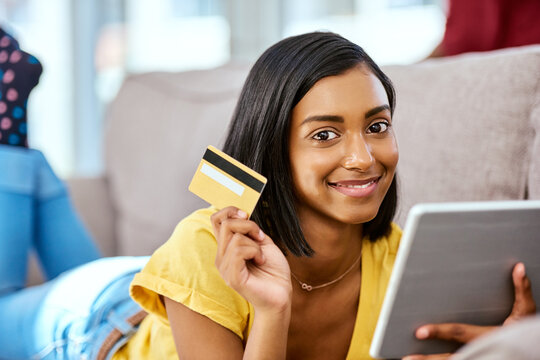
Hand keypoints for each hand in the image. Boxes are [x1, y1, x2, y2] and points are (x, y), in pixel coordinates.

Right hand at [211, 207, 291, 312]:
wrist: (282, 294)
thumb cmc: (273, 271)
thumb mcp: (262, 243)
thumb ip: (250, 230)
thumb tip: (242, 215)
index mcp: (227, 247)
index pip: (216, 219)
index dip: (229, 210)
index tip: (246, 215)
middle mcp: (221, 257)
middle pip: (225, 224)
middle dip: (248, 225)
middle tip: (260, 237)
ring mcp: (225, 268)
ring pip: (234, 238)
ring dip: (254, 243)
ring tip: (261, 256)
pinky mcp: (232, 277)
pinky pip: (239, 252)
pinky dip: (255, 252)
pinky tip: (261, 261)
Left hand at [403, 262, 536, 359]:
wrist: (532, 354)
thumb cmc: (527, 334)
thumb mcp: (526, 314)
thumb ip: (521, 292)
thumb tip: (518, 268)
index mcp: (489, 336)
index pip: (460, 333)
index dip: (440, 331)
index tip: (420, 331)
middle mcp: (482, 351)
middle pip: (451, 357)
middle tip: (407, 358)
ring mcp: (481, 359)